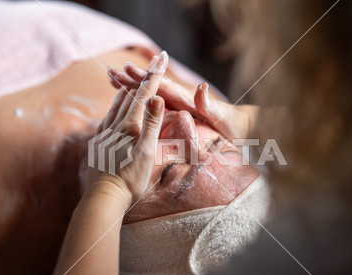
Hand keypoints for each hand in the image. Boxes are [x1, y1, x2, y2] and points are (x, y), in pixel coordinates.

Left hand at [87, 51, 168, 201]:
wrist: (103, 197)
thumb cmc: (129, 179)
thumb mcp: (146, 152)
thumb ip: (151, 124)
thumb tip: (156, 97)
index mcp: (129, 125)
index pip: (144, 93)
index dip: (154, 74)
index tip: (162, 56)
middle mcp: (114, 123)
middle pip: (130, 93)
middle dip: (144, 77)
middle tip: (154, 64)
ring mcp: (104, 131)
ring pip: (117, 103)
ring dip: (129, 89)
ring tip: (135, 80)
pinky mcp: (98, 140)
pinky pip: (109, 115)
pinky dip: (118, 104)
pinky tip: (117, 108)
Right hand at [108, 62, 249, 138]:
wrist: (241, 127)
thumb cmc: (232, 125)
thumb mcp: (222, 116)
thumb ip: (209, 103)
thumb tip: (201, 87)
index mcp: (187, 100)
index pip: (162, 87)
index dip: (145, 80)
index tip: (126, 70)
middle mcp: (180, 100)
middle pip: (152, 88)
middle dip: (131, 80)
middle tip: (110, 72)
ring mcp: (178, 106)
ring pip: (150, 95)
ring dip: (132, 88)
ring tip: (112, 80)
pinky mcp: (178, 113)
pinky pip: (155, 106)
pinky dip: (140, 101)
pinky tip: (128, 101)